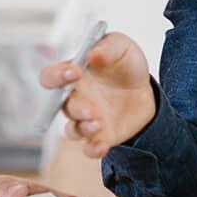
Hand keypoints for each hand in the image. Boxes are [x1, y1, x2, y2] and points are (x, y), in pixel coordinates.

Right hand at [39, 31, 154, 159]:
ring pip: (73, 129)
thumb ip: (108, 47)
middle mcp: (75, 98)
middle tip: (90, 108)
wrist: (145, 91)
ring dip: (83, 128)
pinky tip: (101, 146)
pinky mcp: (100, 136)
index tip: (74, 72)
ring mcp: (86, 119)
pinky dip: (93, 149)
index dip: (56, 76)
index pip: (50, 77)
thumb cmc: (125, 65)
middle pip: (61, 106)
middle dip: (75, 108)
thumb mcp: (122, 47)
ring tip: (99, 123)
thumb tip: (93, 54)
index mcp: (73, 74)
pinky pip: (89, 147)